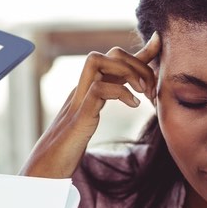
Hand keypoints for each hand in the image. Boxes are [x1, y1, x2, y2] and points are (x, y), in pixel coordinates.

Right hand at [23, 33, 160, 178]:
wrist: (48, 165)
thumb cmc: (71, 145)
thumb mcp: (94, 119)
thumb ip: (105, 104)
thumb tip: (128, 99)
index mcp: (89, 87)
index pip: (115, 59)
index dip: (140, 50)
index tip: (159, 42)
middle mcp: (83, 87)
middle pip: (110, 54)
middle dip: (138, 64)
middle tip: (151, 89)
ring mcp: (78, 98)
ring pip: (98, 60)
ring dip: (127, 72)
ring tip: (143, 93)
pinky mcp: (79, 114)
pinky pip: (98, 88)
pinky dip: (120, 92)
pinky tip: (132, 105)